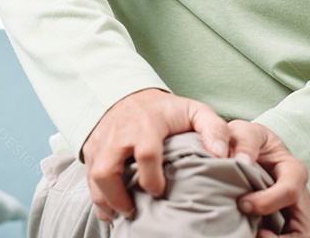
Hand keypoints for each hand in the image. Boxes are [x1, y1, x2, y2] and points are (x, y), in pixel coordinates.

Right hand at [81, 88, 230, 222]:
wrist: (130, 95)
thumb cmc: (166, 110)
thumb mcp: (194, 111)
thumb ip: (213, 129)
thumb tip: (222, 155)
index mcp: (146, 124)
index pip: (145, 154)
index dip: (152, 179)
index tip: (160, 193)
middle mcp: (118, 133)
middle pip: (107, 170)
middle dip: (119, 198)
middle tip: (135, 212)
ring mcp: (101, 142)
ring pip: (94, 177)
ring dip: (106, 202)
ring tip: (123, 215)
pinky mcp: (90, 149)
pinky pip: (87, 178)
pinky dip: (97, 198)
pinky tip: (111, 210)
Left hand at [227, 120, 309, 237]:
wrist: (247, 148)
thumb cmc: (247, 140)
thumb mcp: (243, 131)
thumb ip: (239, 140)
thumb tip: (240, 161)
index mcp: (293, 170)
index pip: (290, 191)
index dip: (267, 202)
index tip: (242, 203)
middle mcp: (299, 195)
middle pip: (302, 229)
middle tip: (252, 233)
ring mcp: (294, 212)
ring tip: (253, 237)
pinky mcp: (284, 224)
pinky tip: (252, 235)